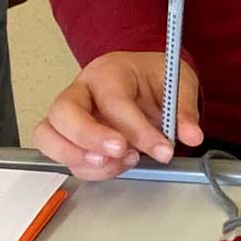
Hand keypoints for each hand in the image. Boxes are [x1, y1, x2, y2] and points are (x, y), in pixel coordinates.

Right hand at [36, 50, 200, 180]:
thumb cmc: (153, 77)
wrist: (142, 76)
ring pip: (48, 136)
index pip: (114, 102)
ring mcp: (68, 115)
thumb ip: (184, 110)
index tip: (162, 150)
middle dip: (90, 138)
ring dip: (80, 158)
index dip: (137, 130)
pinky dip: (85, 169)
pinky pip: (61, 156)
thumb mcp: (178, 84)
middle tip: (122, 153)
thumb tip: (191, 135)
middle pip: (63, 113)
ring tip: (119, 163)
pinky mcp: (67, 137)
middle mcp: (80, 91)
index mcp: (108, 71)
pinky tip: (115, 166)